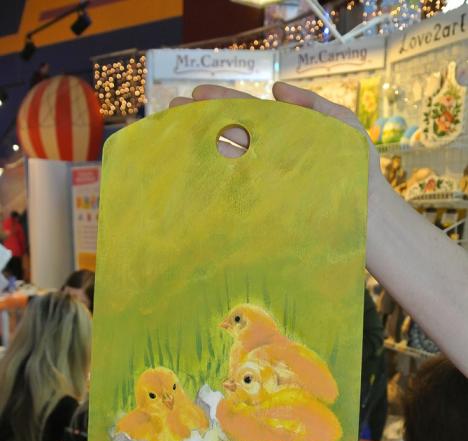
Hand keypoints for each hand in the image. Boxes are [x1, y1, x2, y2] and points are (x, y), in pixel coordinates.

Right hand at [170, 81, 382, 207]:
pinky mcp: (265, 211)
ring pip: (229, 164)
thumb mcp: (345, 129)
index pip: (248, 113)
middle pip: (231, 135)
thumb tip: (276, 90)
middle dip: (201, 122)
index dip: (222, 101)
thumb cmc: (360, 173)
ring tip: (175, 142)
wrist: (371, 219)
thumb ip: (315, 106)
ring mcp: (266, 186)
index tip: (194, 94)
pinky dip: (216, 188)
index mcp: (285, 136)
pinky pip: (237, 196)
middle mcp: (270, 159)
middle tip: (171, 113)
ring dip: (202, 152)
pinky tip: (197, 181)